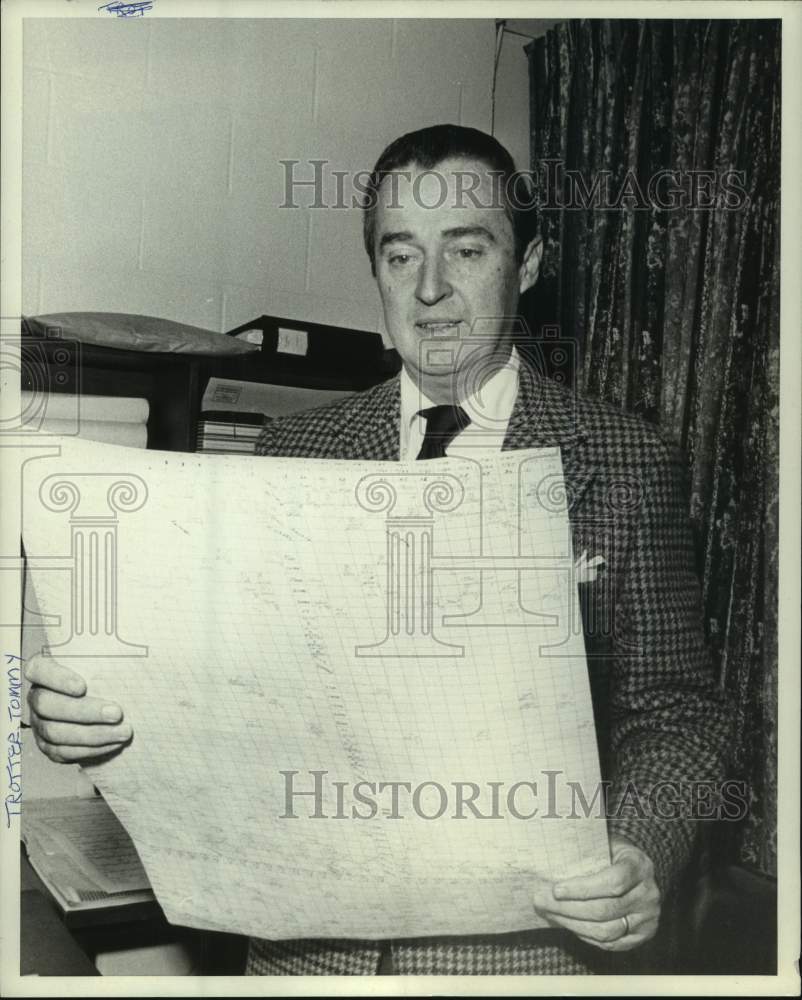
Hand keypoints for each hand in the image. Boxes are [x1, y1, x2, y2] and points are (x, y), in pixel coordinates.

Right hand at [25, 654, 131, 763]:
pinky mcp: (49, 745)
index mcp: (45, 670)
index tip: (82, 686)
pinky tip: (114, 744)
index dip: (56, 678)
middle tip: (117, 713)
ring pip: (55, 732)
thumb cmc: (106, 673)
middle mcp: (37, 696)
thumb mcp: (107, 659)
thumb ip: (114, 653)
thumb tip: (144, 645)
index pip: (38, 669)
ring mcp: (40, 723)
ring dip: (93, 734)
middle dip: (84, 711)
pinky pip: (63, 752)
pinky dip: (91, 749)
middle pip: (47, 705)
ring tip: (123, 732)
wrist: (106, 703)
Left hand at [532, 834, 659, 950]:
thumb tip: (547, 862)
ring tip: (550, 914)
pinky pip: (611, 944)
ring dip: (572, 925)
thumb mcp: (604, 843)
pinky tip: (569, 925)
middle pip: (605, 910)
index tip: (556, 889)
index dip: (582, 889)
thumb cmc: (612, 854)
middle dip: (567, 909)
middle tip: (541, 902)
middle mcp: (648, 894)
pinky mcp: (644, 936)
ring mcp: (648, 918)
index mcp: (639, 866)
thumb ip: (585, 852)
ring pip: (606, 931)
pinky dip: (586, 937)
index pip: (613, 882)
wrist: (638, 870)